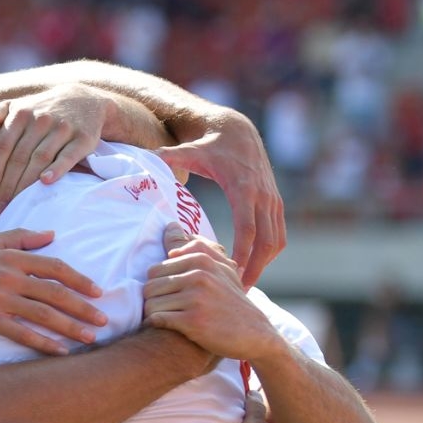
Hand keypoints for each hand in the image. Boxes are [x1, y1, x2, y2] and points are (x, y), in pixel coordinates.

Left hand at [0, 85, 107, 210]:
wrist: (85, 100)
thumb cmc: (41, 110)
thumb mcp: (18, 107)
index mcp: (21, 114)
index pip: (1, 147)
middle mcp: (41, 120)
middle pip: (19, 157)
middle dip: (7, 185)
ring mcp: (62, 128)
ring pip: (40, 159)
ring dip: (26, 183)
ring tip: (16, 204)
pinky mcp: (83, 138)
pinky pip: (68, 156)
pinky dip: (57, 169)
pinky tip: (46, 182)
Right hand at [0, 229, 105, 354]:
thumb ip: (20, 237)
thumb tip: (52, 235)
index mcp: (10, 256)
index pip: (53, 267)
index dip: (79, 279)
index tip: (97, 291)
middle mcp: (7, 276)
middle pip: (54, 293)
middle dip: (82, 307)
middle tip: (103, 319)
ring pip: (43, 314)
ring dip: (70, 327)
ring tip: (90, 337)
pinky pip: (22, 333)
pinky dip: (44, 343)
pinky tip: (61, 351)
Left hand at [143, 224, 285, 363]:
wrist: (254, 334)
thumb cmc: (231, 302)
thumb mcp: (222, 271)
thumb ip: (197, 250)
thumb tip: (170, 228)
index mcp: (201, 261)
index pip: (154, 270)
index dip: (156, 286)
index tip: (167, 296)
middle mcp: (199, 276)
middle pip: (149, 286)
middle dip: (152, 300)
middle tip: (164, 310)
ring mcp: (196, 298)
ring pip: (150, 304)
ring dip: (153, 314)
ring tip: (165, 319)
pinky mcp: (193, 321)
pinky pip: (156, 319)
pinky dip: (155, 325)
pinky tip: (166, 328)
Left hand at [150, 106, 283, 286]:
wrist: (236, 129)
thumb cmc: (207, 145)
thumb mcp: (186, 151)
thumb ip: (166, 160)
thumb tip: (144, 163)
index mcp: (242, 187)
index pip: (246, 229)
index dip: (240, 255)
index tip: (231, 276)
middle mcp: (263, 195)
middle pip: (266, 241)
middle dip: (255, 268)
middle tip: (240, 292)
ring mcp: (273, 199)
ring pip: (276, 241)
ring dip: (264, 264)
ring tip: (245, 285)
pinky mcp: (276, 202)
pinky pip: (278, 235)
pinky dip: (269, 254)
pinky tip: (253, 268)